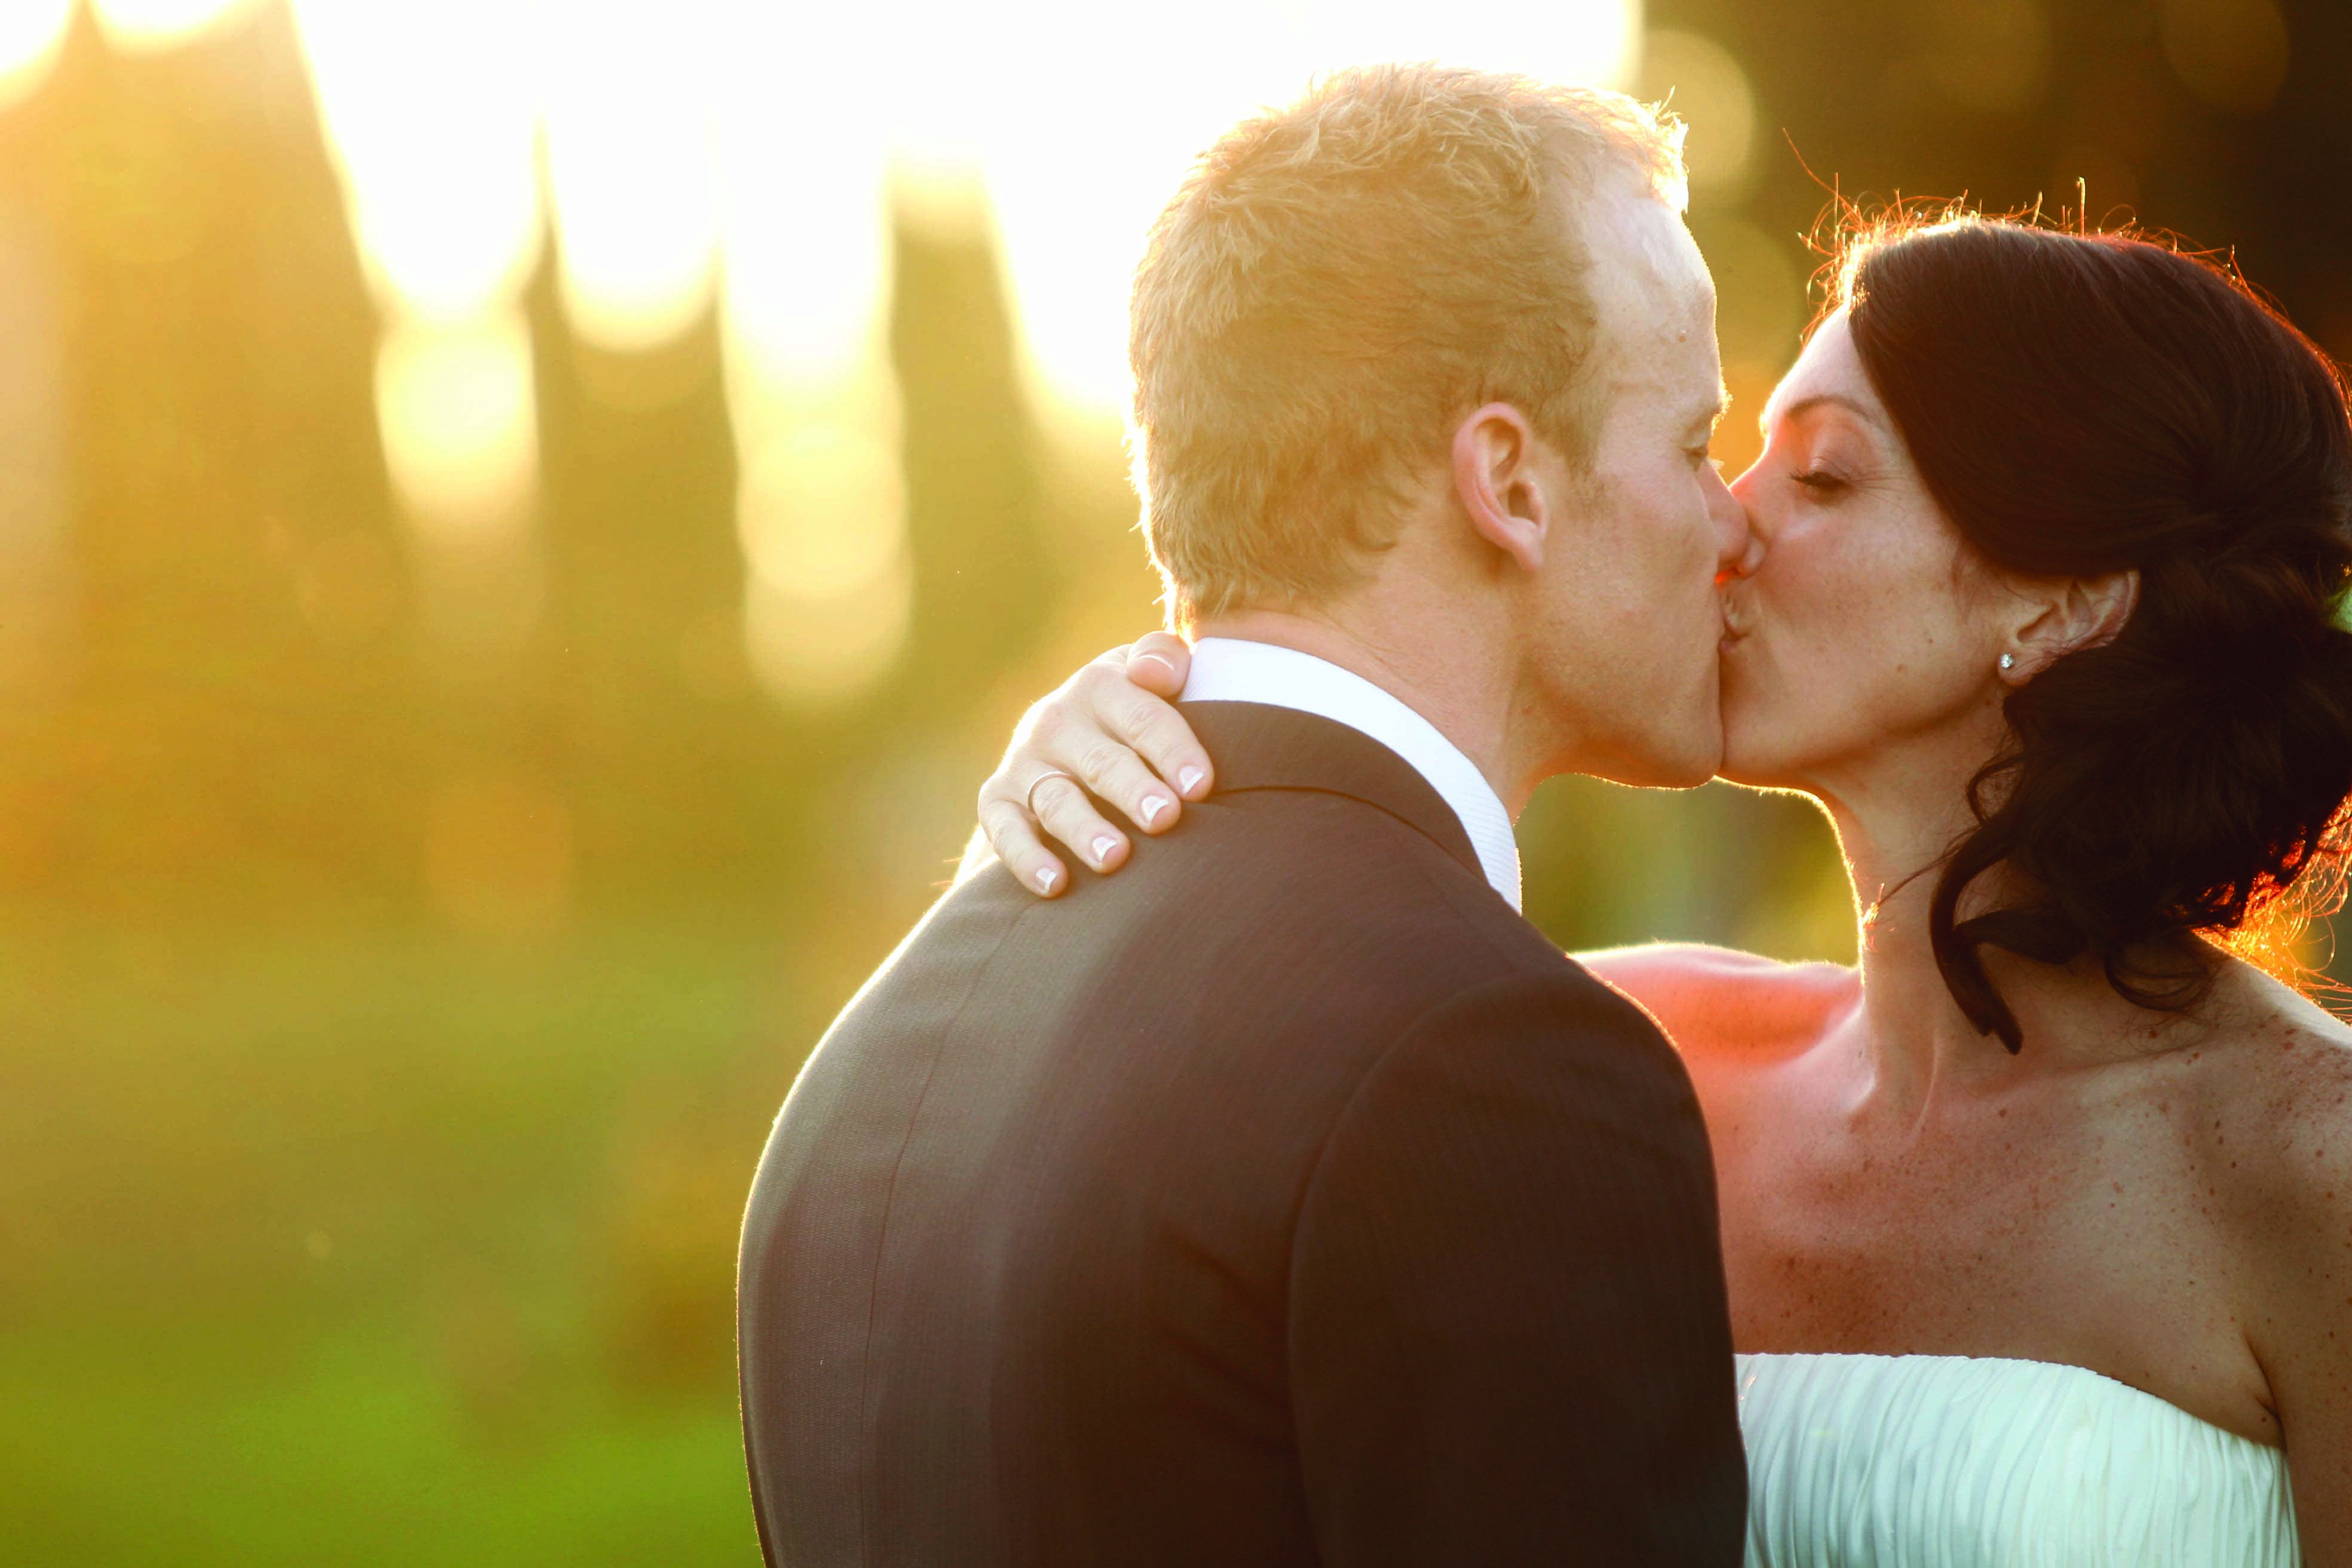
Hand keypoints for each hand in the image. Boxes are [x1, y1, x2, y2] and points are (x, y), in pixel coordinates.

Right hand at [976, 632, 1210, 895]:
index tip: (1200, 785)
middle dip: (1132, 789)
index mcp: (1101, 686)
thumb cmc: (1132, 711)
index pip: (1142, 716)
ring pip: (1056, 800)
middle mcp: (1057, 721)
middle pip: (1101, 761)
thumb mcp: (1147, 675)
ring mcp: (1024, 763)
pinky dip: (1026, 858)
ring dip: (1084, 829)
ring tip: (1115, 857)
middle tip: (1164, 817)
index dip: (1172, 749)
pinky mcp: (997, 800)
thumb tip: (1157, 673)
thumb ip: (1163, 658)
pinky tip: (1055, 885)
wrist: (1065, 738)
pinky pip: (1006, 831)